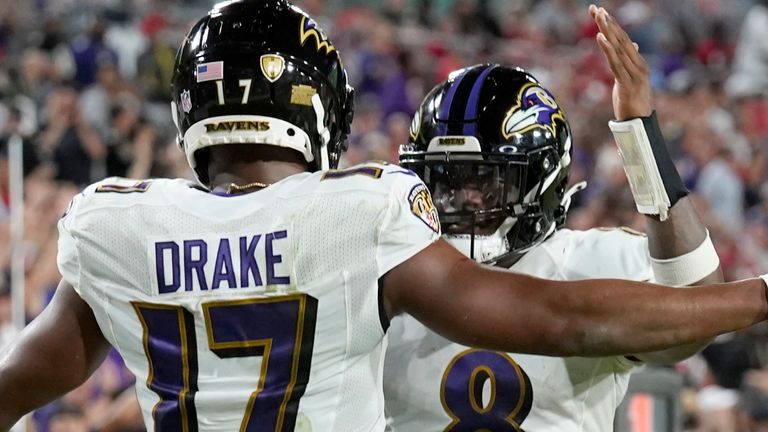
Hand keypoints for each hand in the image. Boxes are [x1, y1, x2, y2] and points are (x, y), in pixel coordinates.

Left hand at [589, 4, 651, 119]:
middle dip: (608, 23)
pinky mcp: (626, 84)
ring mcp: (634, 74)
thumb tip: (633, 45)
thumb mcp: (631, 79)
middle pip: (621, 40)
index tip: (599, 12)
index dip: (612, 26)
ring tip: (599, 16)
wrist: (640, 126)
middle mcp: (638, 65)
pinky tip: (600, 38)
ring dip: (608, 31)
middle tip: (596, 8)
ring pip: (619, 49)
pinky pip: (615, 64)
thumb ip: (631, 62)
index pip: (623, 40)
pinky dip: (608, 50)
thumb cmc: (634, 103)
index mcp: (638, 63)